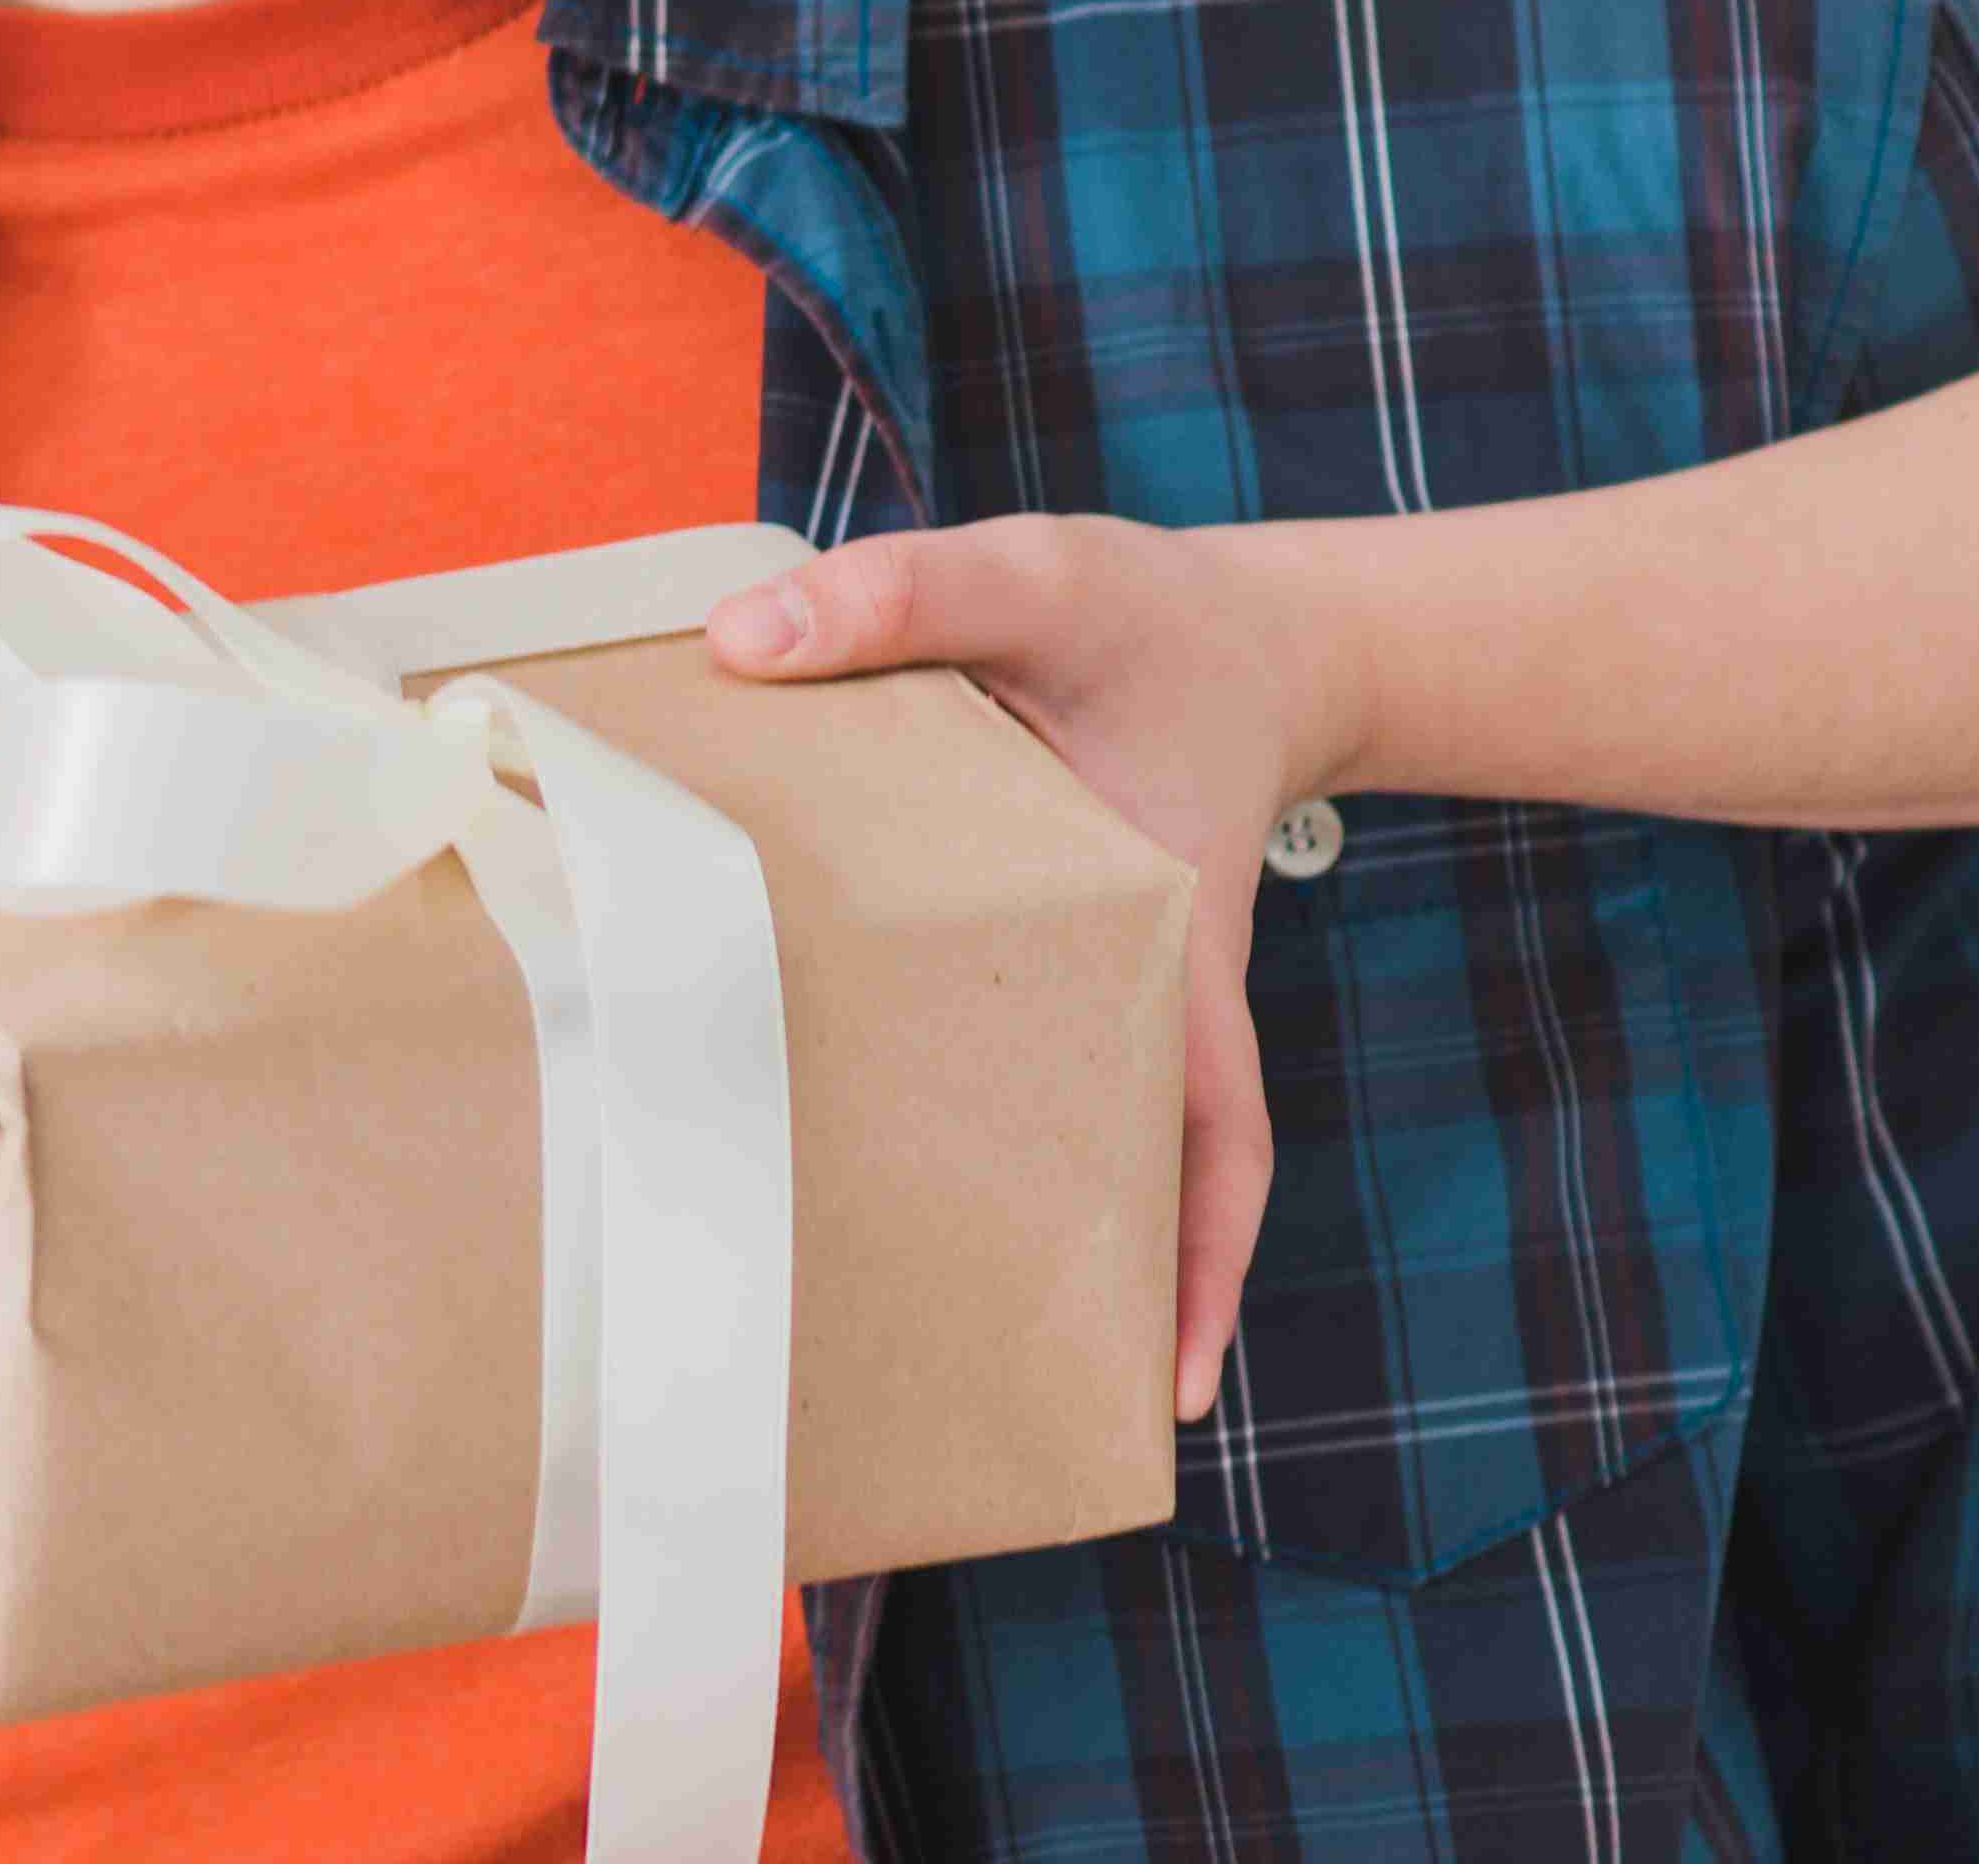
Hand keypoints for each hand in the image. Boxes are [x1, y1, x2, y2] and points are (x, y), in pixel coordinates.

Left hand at [709, 514, 1362, 1425]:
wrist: (1239, 622)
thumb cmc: (1148, 614)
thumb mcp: (1037, 578)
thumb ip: (901, 596)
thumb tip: (739, 647)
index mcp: (1170, 935)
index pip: (1216, 1127)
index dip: (1202, 1258)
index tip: (1171, 1379)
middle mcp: (1146, 988)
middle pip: (1133, 1169)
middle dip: (1091, 1285)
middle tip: (1012, 1399)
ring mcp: (1101, 980)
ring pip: (1073, 1125)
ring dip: (1024, 1214)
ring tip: (911, 1316)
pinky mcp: (1052, 949)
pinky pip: (1025, 1047)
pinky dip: (976, 1100)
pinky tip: (874, 1125)